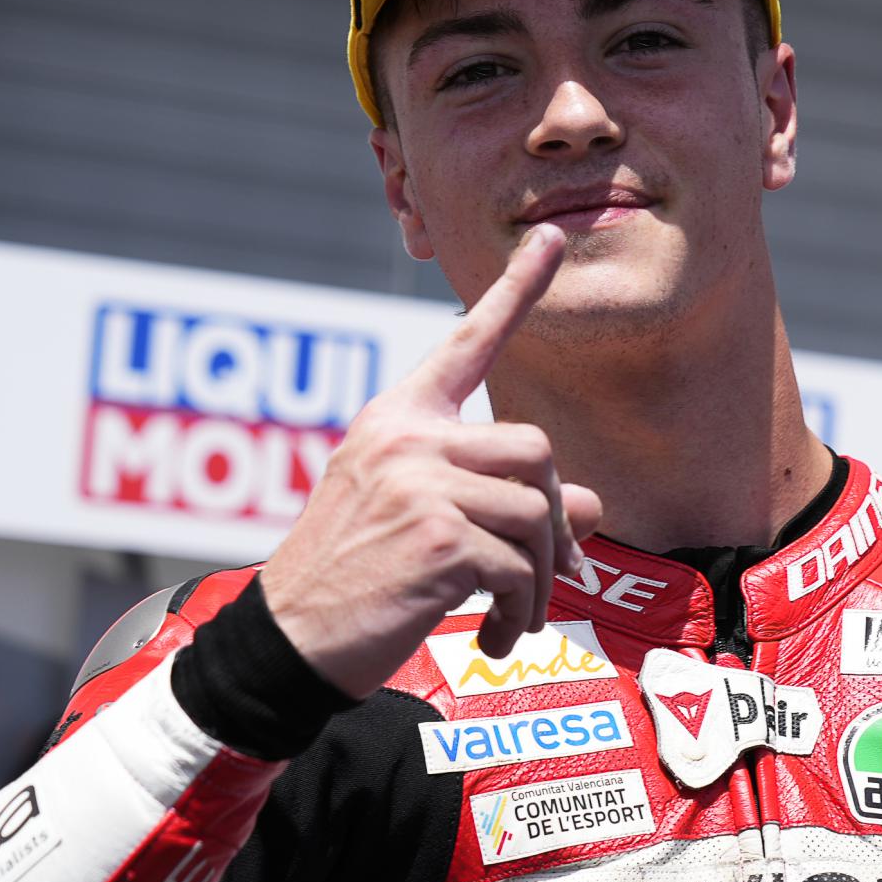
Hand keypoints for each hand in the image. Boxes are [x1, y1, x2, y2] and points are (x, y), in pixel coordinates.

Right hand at [259, 225, 603, 698]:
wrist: (290, 641)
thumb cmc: (351, 580)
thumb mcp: (416, 520)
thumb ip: (495, 500)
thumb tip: (591, 507)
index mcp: (396, 420)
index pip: (466, 344)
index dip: (517, 291)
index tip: (552, 240)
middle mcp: (407, 438)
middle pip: (536, 449)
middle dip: (554, 519)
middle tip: (548, 573)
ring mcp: (421, 483)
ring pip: (539, 513)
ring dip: (539, 580)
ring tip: (511, 617)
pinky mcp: (439, 536)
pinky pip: (520, 567)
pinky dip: (517, 613)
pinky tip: (487, 636)